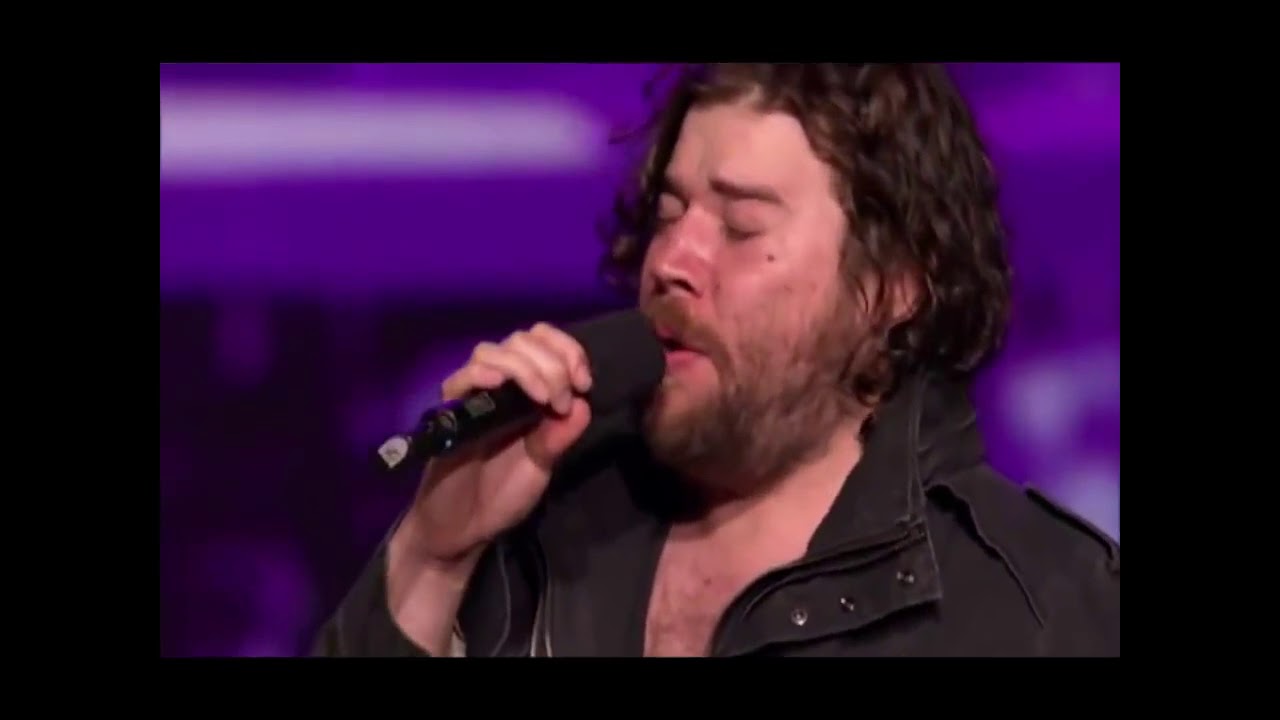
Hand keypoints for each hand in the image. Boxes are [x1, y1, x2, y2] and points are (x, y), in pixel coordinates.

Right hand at [396, 322, 593, 568]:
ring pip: (494, 350)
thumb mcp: (541, 466)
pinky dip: (483, 373)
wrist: (461, 527)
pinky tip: (500, 384)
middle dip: (551, 362)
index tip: (583, 382)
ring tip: (542, 399)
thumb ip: (559, 437)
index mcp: (528, 392)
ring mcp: (473, 396)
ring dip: (524, 366)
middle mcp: (501, 386)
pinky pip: (461, 378)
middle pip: (523, 340)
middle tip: (559, 401)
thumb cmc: (501, 496)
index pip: (545, 343)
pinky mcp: (448, 412)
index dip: (567, 350)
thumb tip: (583, 404)